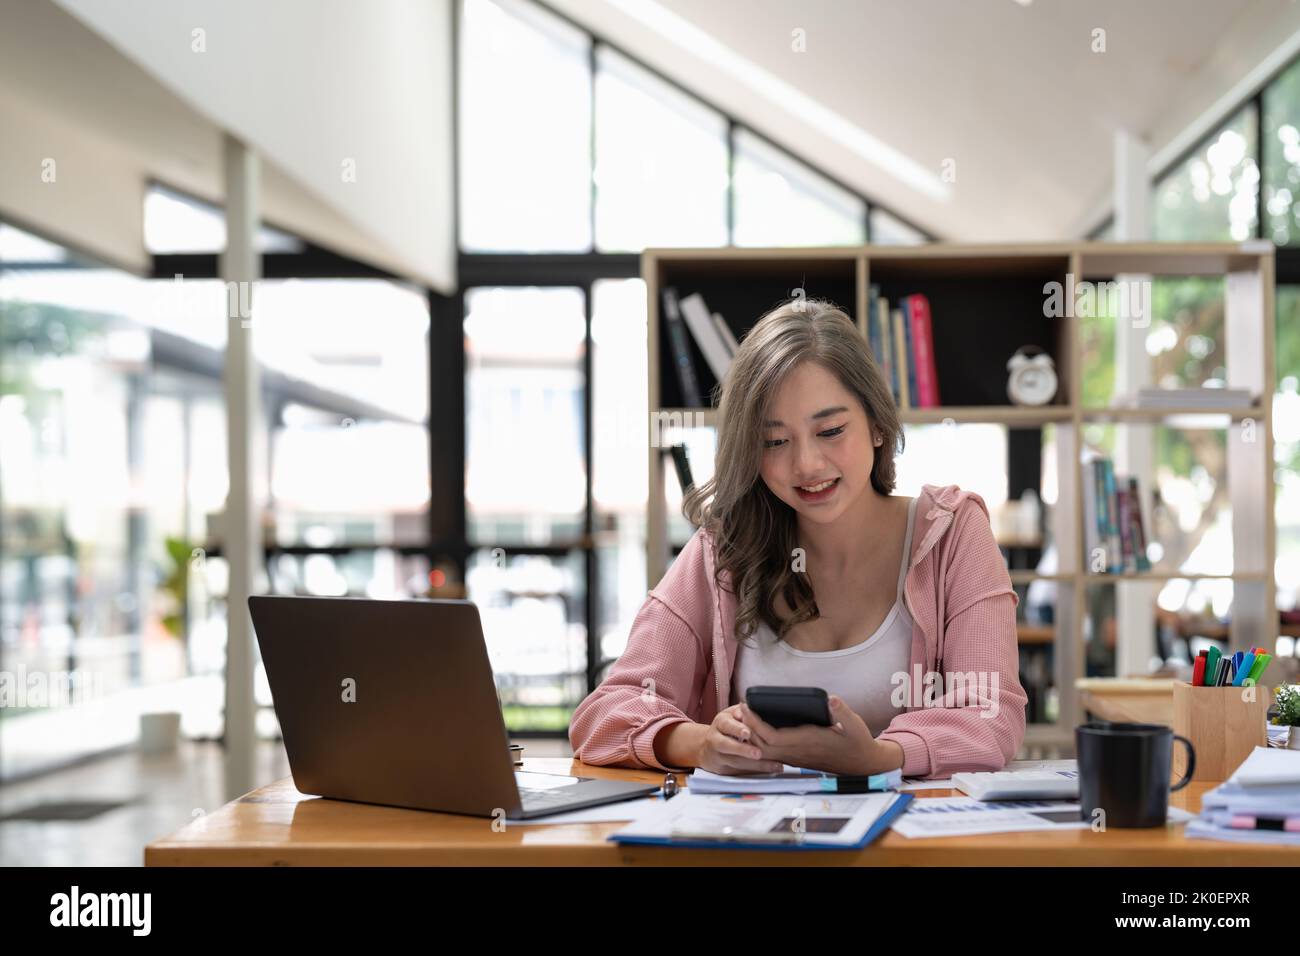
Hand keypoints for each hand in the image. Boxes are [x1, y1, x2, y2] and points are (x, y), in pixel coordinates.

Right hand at [696, 705, 784, 774]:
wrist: (706, 747)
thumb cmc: (726, 727)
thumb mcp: (731, 715)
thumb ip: (742, 712)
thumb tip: (750, 708)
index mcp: (720, 723)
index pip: (727, 725)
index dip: (737, 729)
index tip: (748, 732)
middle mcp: (715, 740)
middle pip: (727, 745)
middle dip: (743, 749)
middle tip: (758, 753)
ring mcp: (717, 756)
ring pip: (735, 762)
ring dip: (755, 765)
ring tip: (773, 765)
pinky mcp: (722, 770)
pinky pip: (739, 772)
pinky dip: (755, 772)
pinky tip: (770, 770)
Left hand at [737, 695, 881, 775]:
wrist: (863, 765)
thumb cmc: (858, 742)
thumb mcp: (855, 725)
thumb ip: (842, 711)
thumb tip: (831, 699)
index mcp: (808, 741)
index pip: (772, 736)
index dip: (755, 723)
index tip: (745, 706)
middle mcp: (798, 752)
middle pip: (762, 744)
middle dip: (747, 727)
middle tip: (740, 707)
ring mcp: (796, 758)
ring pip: (766, 751)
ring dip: (752, 735)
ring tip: (744, 715)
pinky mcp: (797, 759)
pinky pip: (773, 753)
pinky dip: (761, 741)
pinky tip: (757, 728)